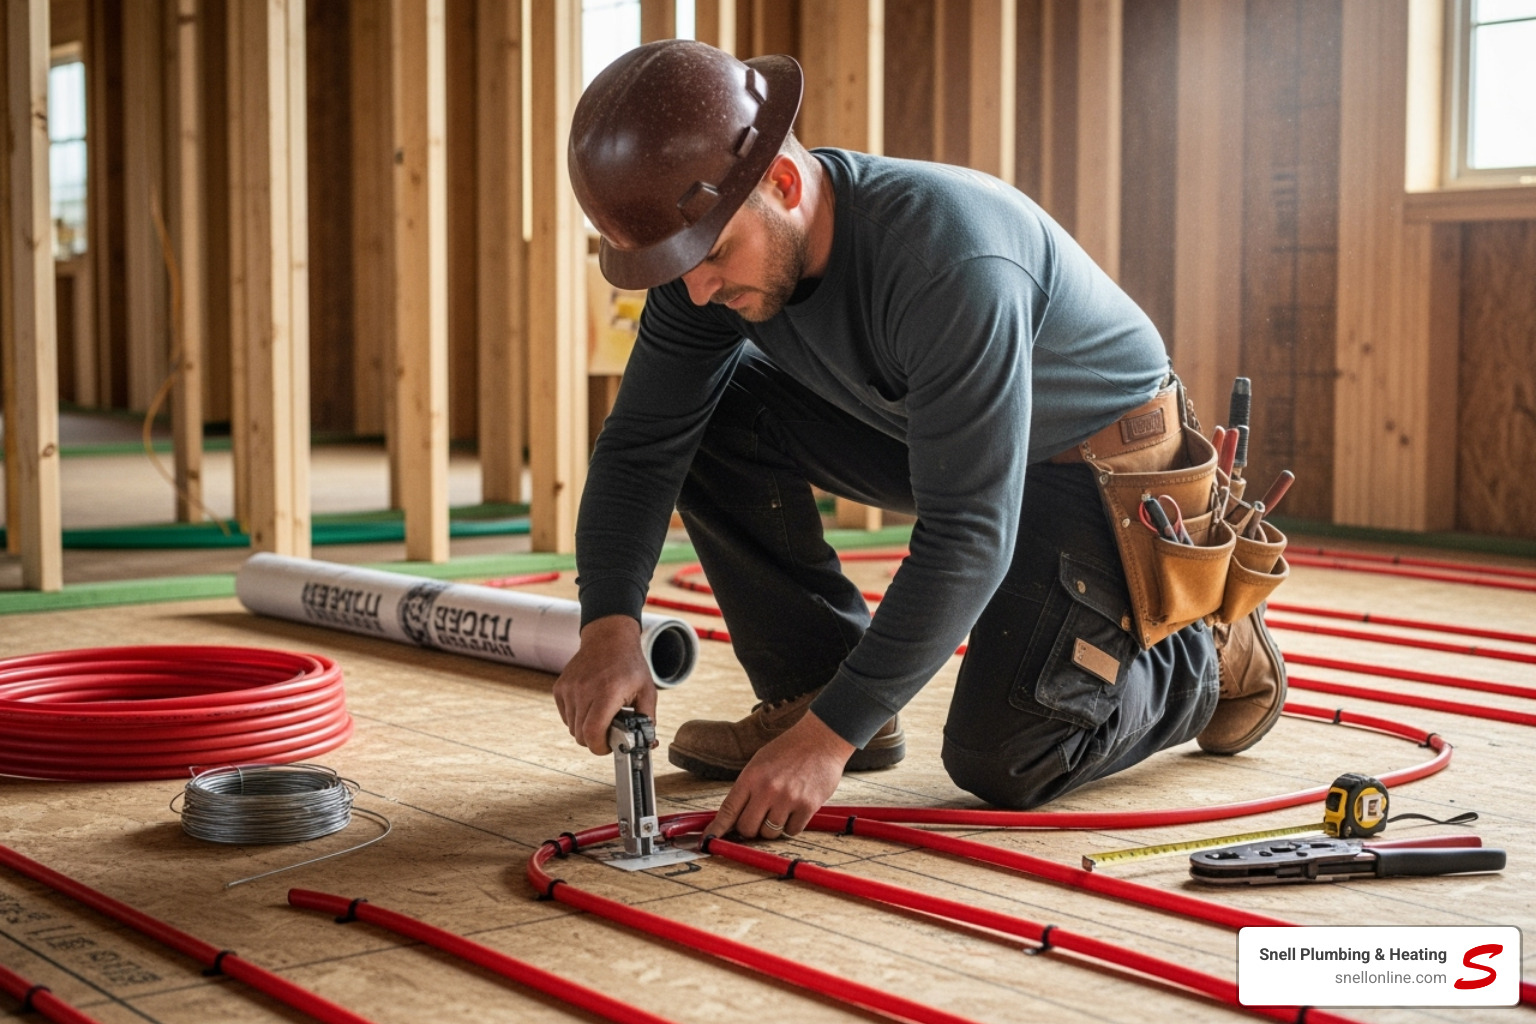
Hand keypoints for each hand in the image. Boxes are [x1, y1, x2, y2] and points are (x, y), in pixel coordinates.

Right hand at [553, 615, 657, 754]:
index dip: (600, 747)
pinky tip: (590, 705)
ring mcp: (569, 689)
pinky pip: (566, 716)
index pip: (592, 733)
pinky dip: (576, 718)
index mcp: (607, 693)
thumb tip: (647, 743)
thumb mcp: (647, 691)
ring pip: (572, 728)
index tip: (610, 744)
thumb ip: (647, 720)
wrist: (609, 639)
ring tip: (601, 714)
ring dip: (585, 728)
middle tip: (609, 730)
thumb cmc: (630, 666)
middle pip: (580, 736)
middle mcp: (584, 691)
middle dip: (595, 740)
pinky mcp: (560, 688)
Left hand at [706, 711, 853, 839]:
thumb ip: (747, 788)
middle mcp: (767, 789)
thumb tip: (733, 817)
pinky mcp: (808, 806)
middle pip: (747, 829)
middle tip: (757, 819)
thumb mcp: (760, 762)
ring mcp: (788, 799)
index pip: (728, 810)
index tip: (710, 839)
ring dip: (772, 827)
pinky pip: (791, 831)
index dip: (718, 828)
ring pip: (769, 833)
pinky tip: (794, 809)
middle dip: (749, 829)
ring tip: (780, 809)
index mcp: (751, 777)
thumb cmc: (789, 750)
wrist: (821, 738)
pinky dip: (790, 825)